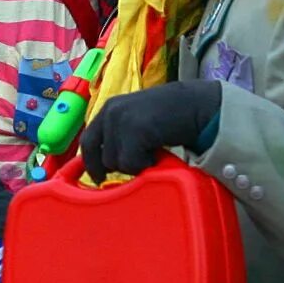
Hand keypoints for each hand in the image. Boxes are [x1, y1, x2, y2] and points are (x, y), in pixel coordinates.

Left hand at [80, 80, 220, 180]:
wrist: (196, 105)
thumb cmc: (170, 116)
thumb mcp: (137, 119)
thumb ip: (119, 135)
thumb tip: (104, 164)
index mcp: (109, 108)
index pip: (87, 141)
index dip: (91, 162)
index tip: (99, 177)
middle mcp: (111, 112)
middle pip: (100, 156)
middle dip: (118, 166)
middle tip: (138, 163)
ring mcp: (122, 120)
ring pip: (115, 163)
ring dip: (135, 164)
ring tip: (152, 152)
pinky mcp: (134, 130)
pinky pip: (130, 163)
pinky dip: (145, 165)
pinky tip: (157, 153)